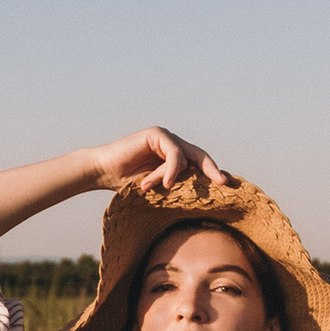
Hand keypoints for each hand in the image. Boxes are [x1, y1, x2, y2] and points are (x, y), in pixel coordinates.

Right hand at [87, 124, 229, 196]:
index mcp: (174, 156)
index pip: (199, 163)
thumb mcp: (158, 187)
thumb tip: (201, 196)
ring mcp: (164, 137)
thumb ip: (176, 185)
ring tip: (163, 187)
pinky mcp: (156, 134)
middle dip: (212, 170)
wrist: (103, 172)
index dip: (212, 174)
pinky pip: (173, 154)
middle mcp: (171, 144)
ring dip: (173, 176)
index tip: (226, 187)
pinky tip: (166, 182)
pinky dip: (171, 169)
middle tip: (223, 183)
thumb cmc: (127, 183)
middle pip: (200, 156)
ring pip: (184, 158)